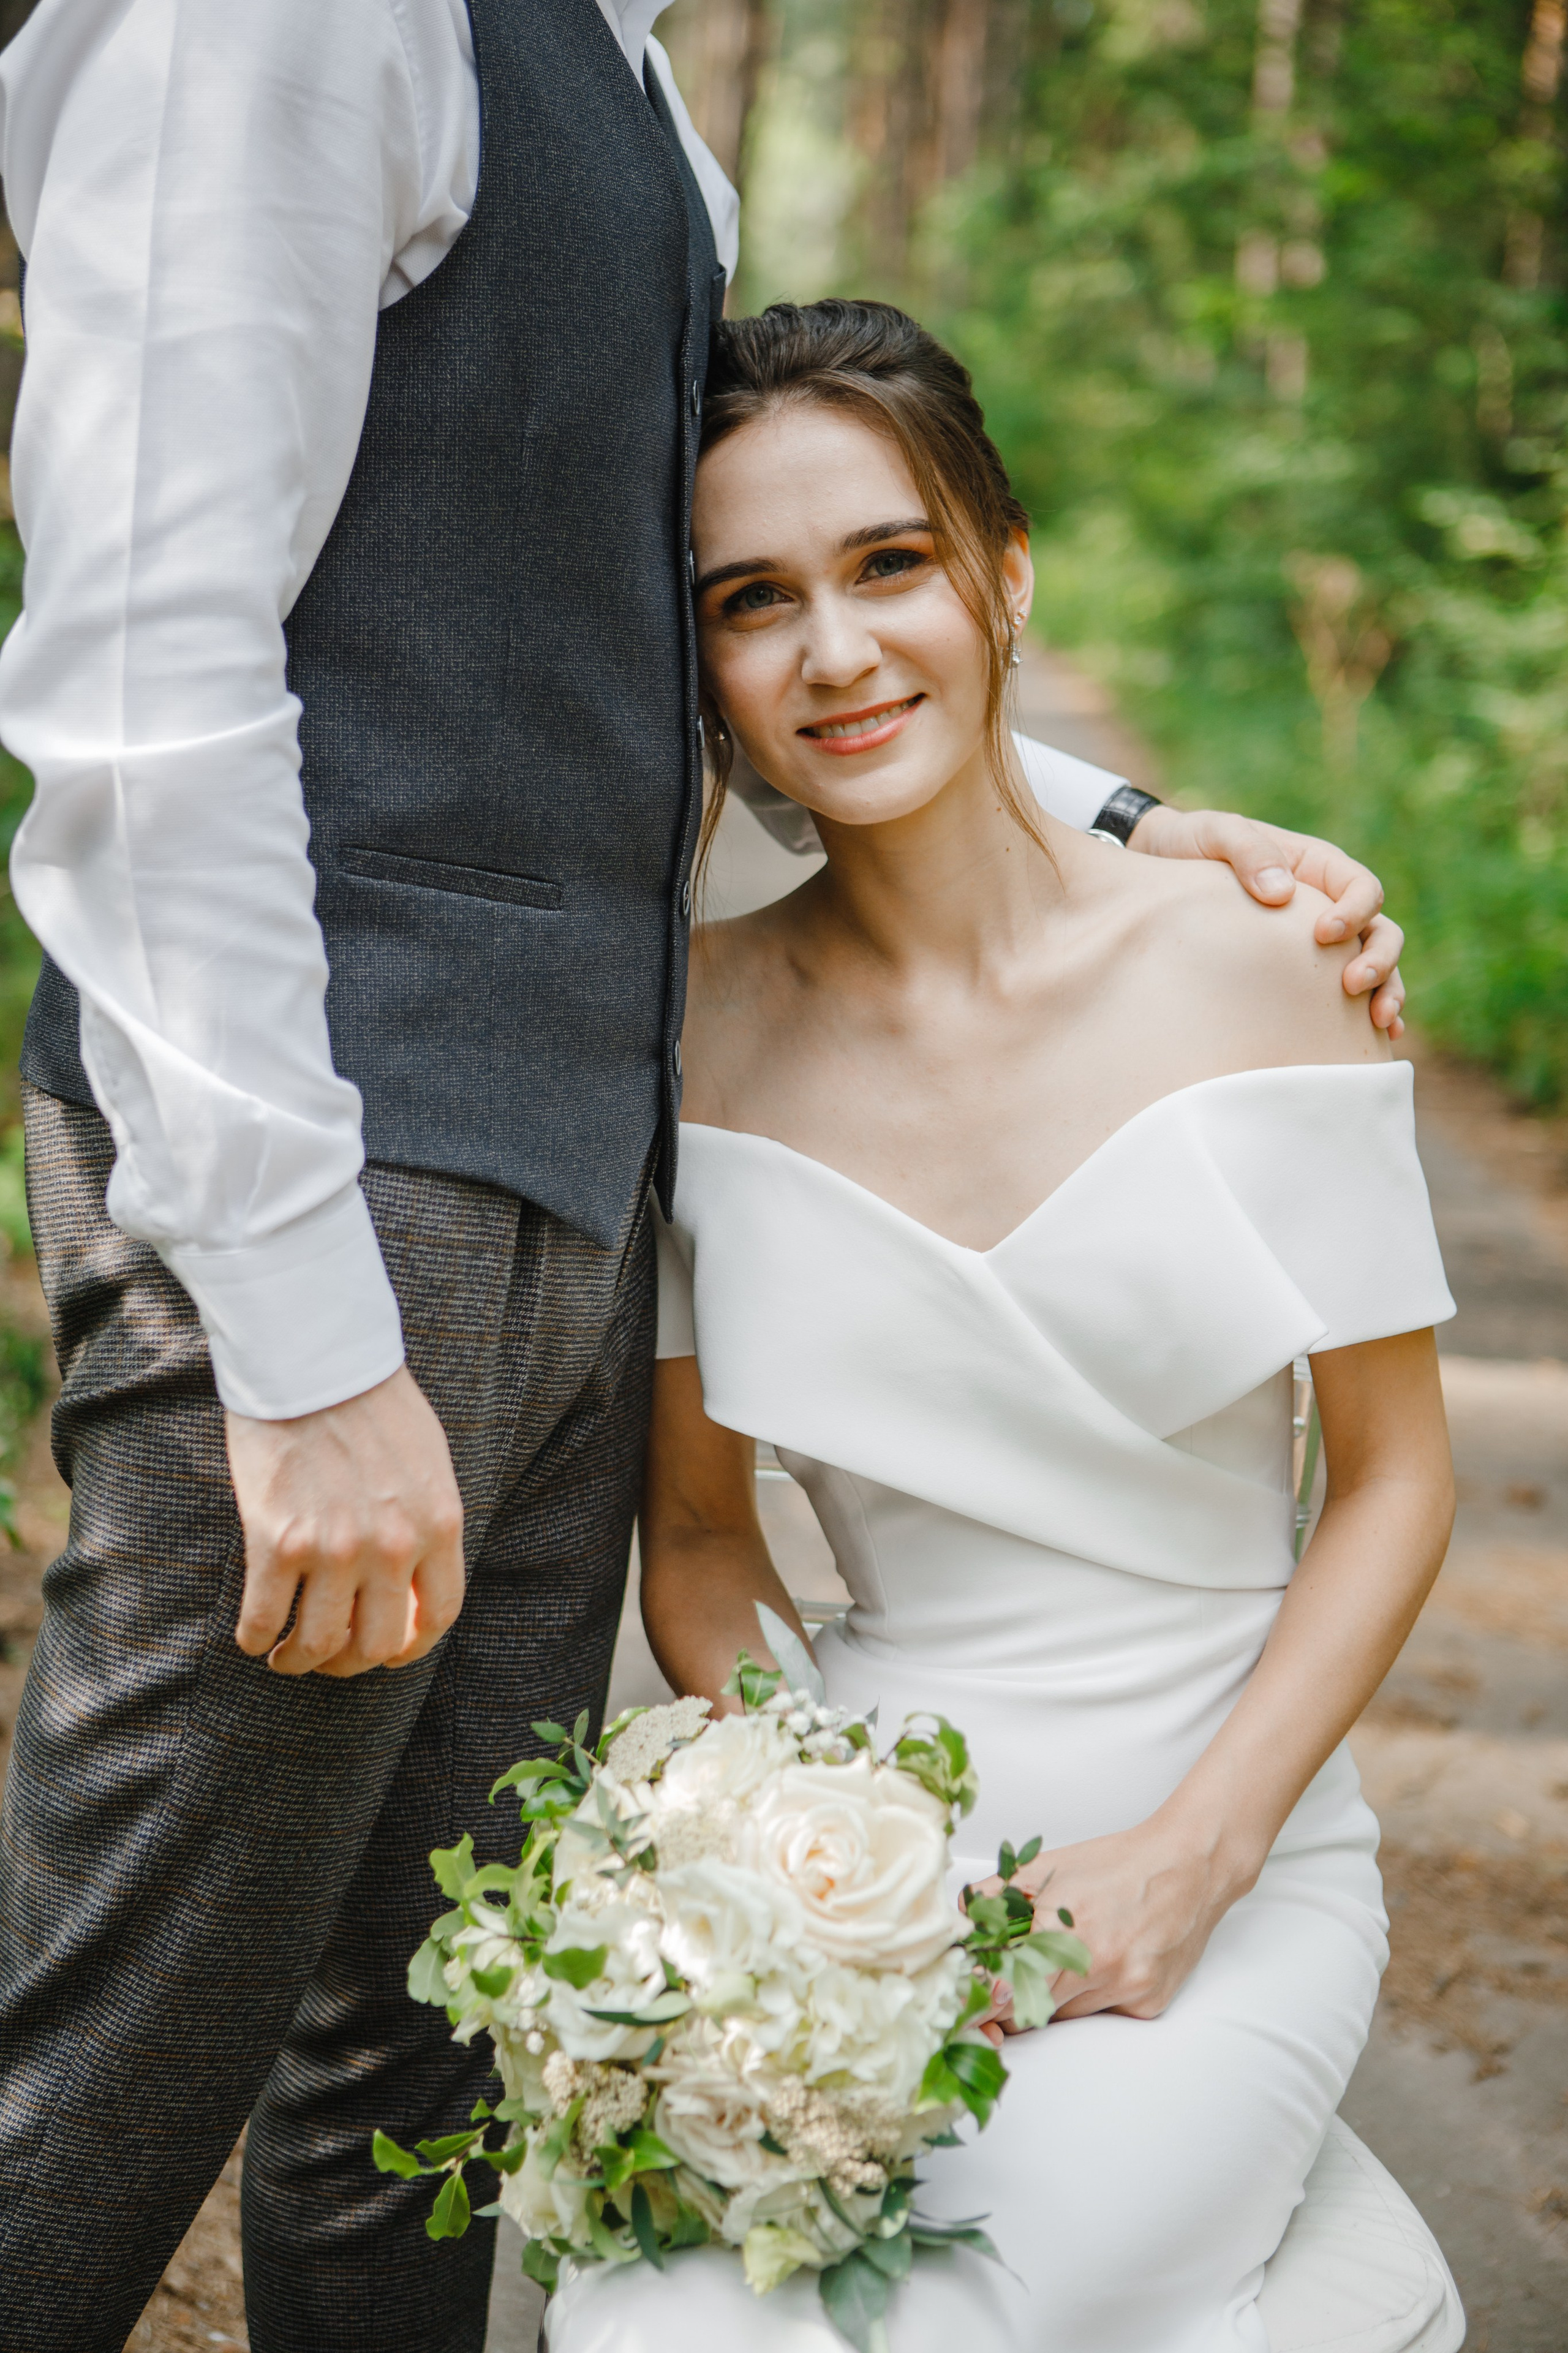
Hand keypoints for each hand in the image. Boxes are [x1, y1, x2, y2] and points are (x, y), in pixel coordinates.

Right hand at [227, 1365, 464, 1676]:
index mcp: (437, 1525)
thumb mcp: (427, 1462)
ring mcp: (334, 1549)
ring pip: (319, 1644)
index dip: (412, 1645)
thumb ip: (427, 1521)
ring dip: (300, 1661)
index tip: (390, 1649)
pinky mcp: (276, 1541)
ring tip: (287, 1656)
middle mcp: (391, 1546)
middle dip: (353, 1663)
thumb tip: (415, 1578)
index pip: (438, 1615)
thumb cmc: (371, 1401)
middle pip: (377, 1643)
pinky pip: (264, 1619)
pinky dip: (257, 1639)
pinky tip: (254, 1636)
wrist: (313, 1358)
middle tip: (330, 1657)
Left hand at [970, 1815, 1252, 2035]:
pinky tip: (1107, 1963)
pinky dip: (1093, 1998)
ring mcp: (1125, 1988)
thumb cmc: (1114, 1864)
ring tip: (1068, 1958)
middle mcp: (1095, 1965)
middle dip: (1011, 2001)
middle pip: (1028, 2012)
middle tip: (1009, 1981)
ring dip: (1055, 1997)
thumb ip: (994, 1895)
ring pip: (1065, 2017)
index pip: (1001, 1992)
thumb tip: (961, 1923)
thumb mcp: (1045, 1867)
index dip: (982, 1999)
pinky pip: (1102, 2015)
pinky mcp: (1148, 2003)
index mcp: (1061, 1928)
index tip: (973, 1997)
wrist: (1186, 1865)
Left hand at [1127, 805, 1405, 1037]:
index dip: (1354, 912)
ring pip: (1373, 966)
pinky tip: (1379, 1037)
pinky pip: (1344, 995)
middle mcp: (1327, 905)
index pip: (1361, 888)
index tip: (1322, 935)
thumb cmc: (1192, 844)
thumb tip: (1282, 893)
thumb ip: (1248, 851)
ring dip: (1385, 991)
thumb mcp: (1217, 834)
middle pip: (1380, 931)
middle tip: (1353, 985)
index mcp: (1316, 867)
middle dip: (1379, 960)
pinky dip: (1367, 1015)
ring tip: (1379, 1021)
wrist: (1160, 867)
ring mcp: (1317, 943)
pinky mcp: (1301, 972)